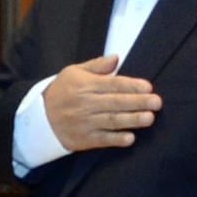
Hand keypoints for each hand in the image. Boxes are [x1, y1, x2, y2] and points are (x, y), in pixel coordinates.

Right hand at [43, 54, 160, 151]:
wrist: (39, 117)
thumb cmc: (62, 91)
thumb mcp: (74, 72)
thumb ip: (97, 66)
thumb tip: (116, 57)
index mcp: (86, 85)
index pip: (113, 84)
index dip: (131, 85)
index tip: (148, 86)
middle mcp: (86, 103)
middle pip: (116, 102)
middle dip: (138, 102)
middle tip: (157, 102)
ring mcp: (85, 122)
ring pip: (112, 120)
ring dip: (132, 120)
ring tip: (149, 118)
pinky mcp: (84, 139)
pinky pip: (102, 139)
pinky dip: (116, 139)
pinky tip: (131, 138)